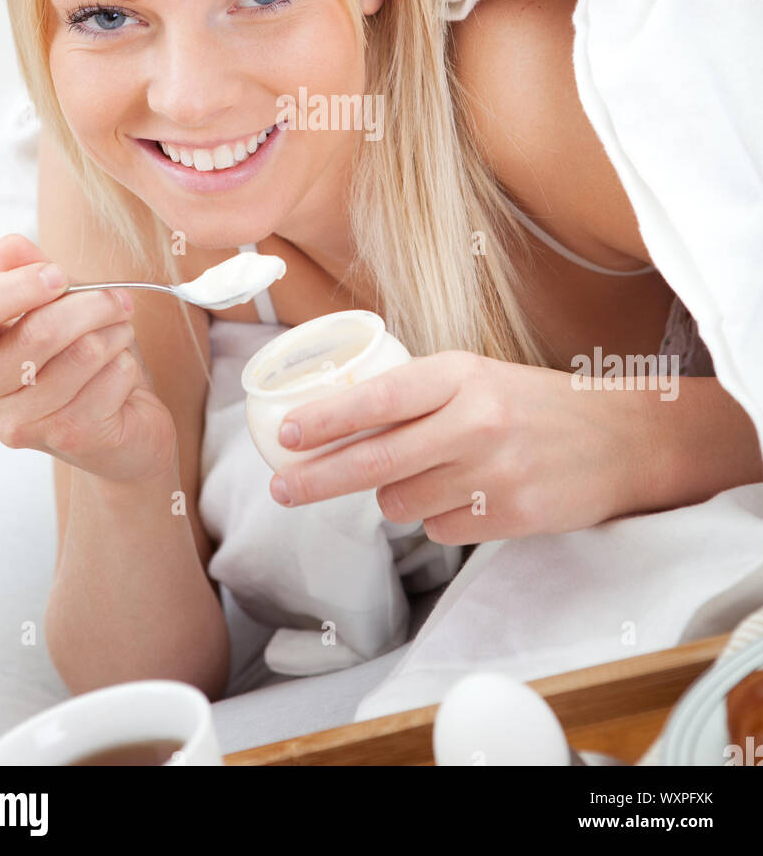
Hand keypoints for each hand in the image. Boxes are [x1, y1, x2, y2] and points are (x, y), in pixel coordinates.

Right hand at [0, 233, 177, 484]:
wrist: (115, 430)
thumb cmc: (75, 363)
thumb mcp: (50, 311)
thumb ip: (27, 275)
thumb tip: (9, 245)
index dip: (16, 288)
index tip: (58, 275)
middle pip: (37, 332)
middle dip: (91, 304)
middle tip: (117, 298)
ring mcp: (20, 425)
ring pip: (83, 353)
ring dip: (115, 333)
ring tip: (119, 334)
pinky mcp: (69, 437)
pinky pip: (112, 376)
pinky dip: (127, 363)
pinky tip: (120, 370)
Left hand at [268, 351, 663, 542]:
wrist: (622, 439)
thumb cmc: (537, 403)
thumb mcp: (479, 377)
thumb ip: (419, 396)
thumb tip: (342, 424)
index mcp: (463, 375)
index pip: (378, 400)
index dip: (326, 420)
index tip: (285, 434)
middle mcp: (474, 422)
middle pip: (375, 462)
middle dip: (318, 479)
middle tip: (282, 489)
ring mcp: (492, 475)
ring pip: (401, 503)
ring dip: (396, 497)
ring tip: (432, 474)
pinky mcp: (508, 518)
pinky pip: (439, 529)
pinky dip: (439, 518)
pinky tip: (470, 496)